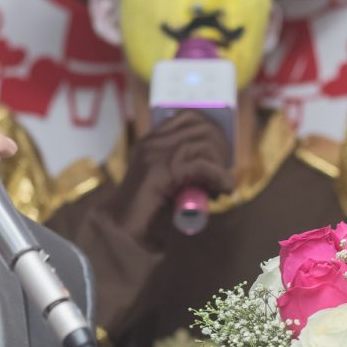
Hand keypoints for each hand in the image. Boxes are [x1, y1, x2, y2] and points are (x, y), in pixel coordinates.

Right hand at [102, 110, 232, 245]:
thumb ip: (185, 170)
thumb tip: (217, 166)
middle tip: (223, 173)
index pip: (188, 117)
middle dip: (220, 150)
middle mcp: (153, 143)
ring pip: (204, 146)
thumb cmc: (145, 213)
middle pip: (201, 129)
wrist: (121, 229)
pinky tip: (225, 189)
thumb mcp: (169, 183)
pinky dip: (219, 177)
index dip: (212, 132)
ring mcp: (155, 154)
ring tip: (222, 186)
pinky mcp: (162, 170)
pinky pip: (202, 166)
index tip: (221, 154)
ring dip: (219, 166)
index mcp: (151, 141)